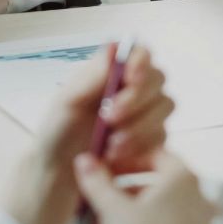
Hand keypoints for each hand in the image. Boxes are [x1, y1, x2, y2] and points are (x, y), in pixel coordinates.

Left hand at [0, 43, 174, 223]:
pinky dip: (140, 145)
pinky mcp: (153, 138)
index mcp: (112, 70)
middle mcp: (134, 86)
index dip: (141, 61)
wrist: (59, 173)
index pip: (140, 53)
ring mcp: (147, 112)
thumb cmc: (58, 132)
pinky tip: (115, 155)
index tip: (129, 77)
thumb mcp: (66, 102)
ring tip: (110, 144)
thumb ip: (91, 77)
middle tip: (109, 118)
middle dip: (136, 98)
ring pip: (164, 106)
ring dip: (139, 124)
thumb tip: (113, 50)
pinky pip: (162, 135)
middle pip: (157, 78)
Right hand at [74, 150, 218, 223]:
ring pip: (162, 206)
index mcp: (182, 177)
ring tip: (108, 222)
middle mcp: (198, 195)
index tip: (107, 166)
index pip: (154, 153)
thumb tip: (85, 162)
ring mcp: (200, 221)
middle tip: (104, 194)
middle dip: (127, 187)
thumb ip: (97, 182)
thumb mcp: (114, 211)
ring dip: (134, 209)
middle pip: (157, 180)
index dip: (127, 158)